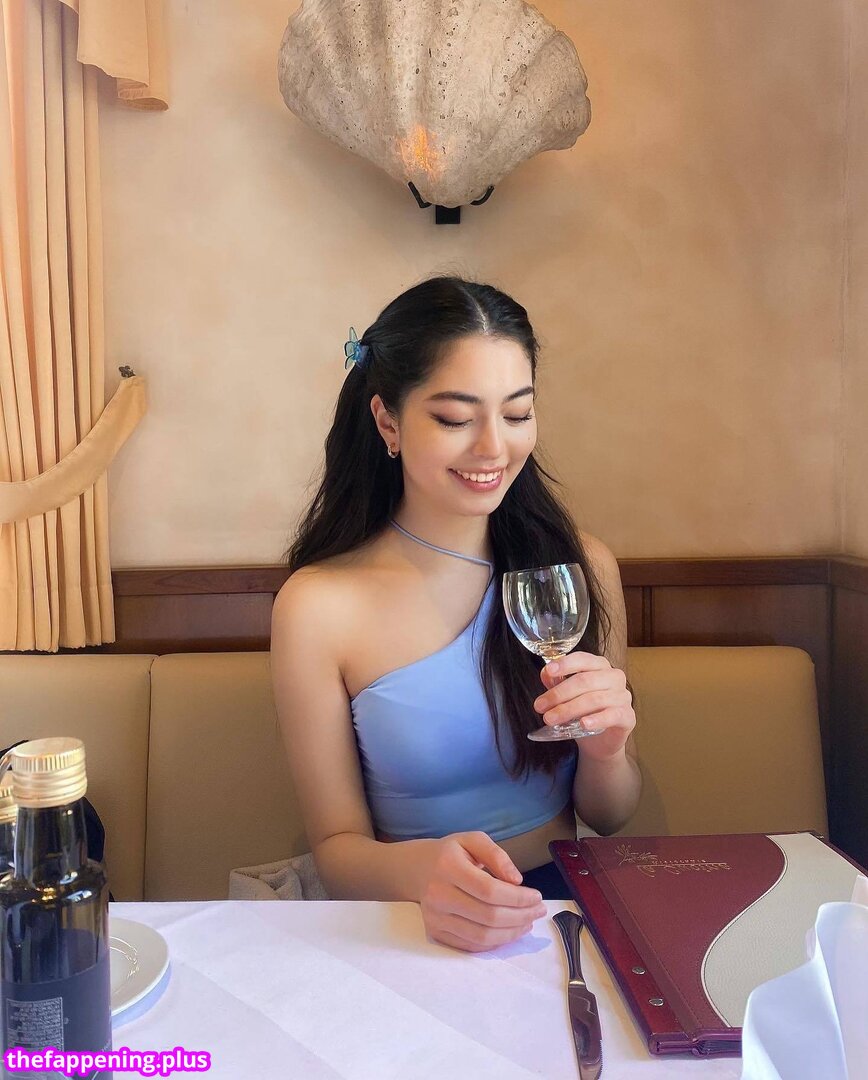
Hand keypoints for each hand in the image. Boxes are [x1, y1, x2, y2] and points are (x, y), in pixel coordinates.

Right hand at [416, 832, 547, 952]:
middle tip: (538, 911)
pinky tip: (509, 932)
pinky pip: (471, 946)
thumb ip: (497, 855)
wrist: (418, 868)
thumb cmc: (451, 853)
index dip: (518, 897)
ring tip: (528, 923)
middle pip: (488, 916)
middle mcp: (438, 894)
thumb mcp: (473, 840)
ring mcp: (435, 917)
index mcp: (448, 866)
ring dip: (511, 933)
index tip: (537, 896)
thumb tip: (517, 881)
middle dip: (520, 916)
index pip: (489, 890)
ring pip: (481, 936)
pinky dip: (495, 943)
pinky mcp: (435, 932)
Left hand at [534, 652, 635, 760]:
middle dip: (559, 693)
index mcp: (600, 666)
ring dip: (569, 709)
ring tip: (550, 719)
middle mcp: (614, 677)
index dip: (565, 664)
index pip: (583, 659)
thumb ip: (557, 682)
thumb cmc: (584, 712)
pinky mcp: (628, 716)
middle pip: (585, 681)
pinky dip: (596, 719)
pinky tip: (583, 724)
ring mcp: (623, 696)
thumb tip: (545, 672)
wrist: (600, 742)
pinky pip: (612, 715)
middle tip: (540, 706)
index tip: (548, 671)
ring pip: (594, 699)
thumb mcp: (567, 696)